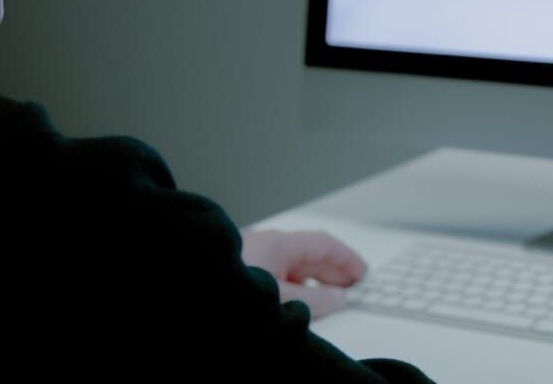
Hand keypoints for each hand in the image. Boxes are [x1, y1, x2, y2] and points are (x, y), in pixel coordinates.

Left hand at [240, 228, 366, 318]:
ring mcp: (249, 261)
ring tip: (328, 301)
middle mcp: (264, 247)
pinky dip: (294, 289)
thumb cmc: (232, 295)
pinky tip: (298, 304)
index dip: (346, 258)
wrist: (190, 308)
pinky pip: (277, 278)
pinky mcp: (239, 278)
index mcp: (276, 244)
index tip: (362, 273)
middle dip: (332, 272)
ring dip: (313, 283)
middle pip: (308, 256)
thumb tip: (338, 298)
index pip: (322, 244)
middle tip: (350, 289)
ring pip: (291, 268)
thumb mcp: (283, 300)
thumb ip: (316, 300)